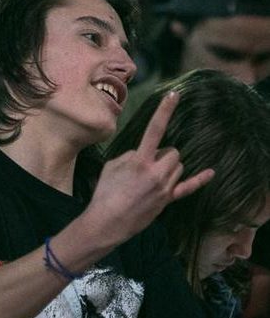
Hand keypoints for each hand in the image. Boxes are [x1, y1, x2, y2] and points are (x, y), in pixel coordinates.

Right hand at [87, 91, 213, 243]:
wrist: (107, 222)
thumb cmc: (105, 193)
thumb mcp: (112, 166)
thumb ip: (132, 155)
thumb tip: (144, 154)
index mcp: (140, 160)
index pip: (155, 129)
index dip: (165, 110)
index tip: (174, 94)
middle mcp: (156, 172)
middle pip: (173, 152)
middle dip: (163, 154)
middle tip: (147, 165)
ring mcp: (164, 187)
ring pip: (178, 166)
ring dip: (169, 166)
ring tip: (151, 178)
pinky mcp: (167, 199)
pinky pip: (188, 187)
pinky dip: (200, 179)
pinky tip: (211, 172)